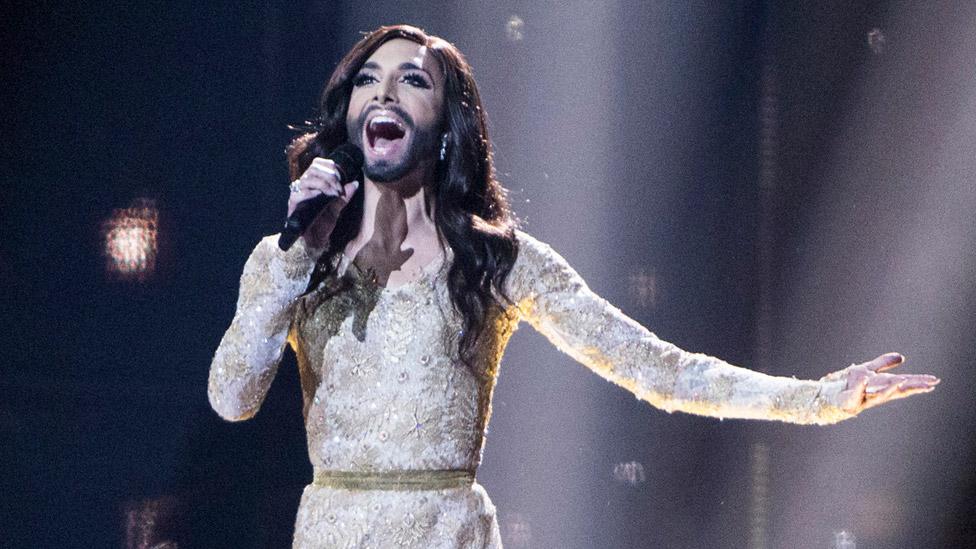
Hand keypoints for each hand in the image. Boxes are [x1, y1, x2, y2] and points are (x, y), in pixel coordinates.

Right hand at [288, 157, 359, 249]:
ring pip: (308, 178)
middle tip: (339, 188)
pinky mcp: (292, 203)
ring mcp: (296, 193)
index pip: (317, 163)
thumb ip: (344, 196)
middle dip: (330, 176)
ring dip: (324, 184)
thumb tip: (355, 184)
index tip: (341, 177)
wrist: (314, 239)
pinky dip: (313, 193)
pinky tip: (322, 197)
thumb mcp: (337, 208)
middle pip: (313, 168)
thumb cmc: (324, 222)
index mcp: (313, 182)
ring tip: (333, 194)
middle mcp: (303, 185)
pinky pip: (301, 193)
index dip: (329, 166)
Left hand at [822, 353, 939, 414]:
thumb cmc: (849, 384)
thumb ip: (883, 364)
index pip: (903, 384)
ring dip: (890, 388)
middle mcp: (875, 394)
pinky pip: (855, 392)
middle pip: (896, 391)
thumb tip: (901, 357)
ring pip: (879, 395)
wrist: (828, 396)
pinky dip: (860, 386)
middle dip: (912, 387)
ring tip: (903, 381)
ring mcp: (862, 398)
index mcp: (881, 386)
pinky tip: (865, 378)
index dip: (918, 383)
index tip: (934, 381)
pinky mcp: (849, 400)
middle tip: (930, 385)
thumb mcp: (867, 370)